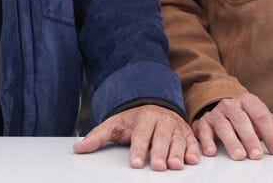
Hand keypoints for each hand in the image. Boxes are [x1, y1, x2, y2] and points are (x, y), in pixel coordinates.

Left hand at [73, 104, 199, 170]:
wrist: (155, 105)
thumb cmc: (134, 120)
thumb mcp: (115, 124)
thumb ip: (98, 136)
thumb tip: (78, 148)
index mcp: (144, 117)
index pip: (140, 135)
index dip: (138, 149)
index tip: (136, 163)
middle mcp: (162, 120)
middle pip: (161, 137)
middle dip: (160, 152)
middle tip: (158, 166)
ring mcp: (175, 126)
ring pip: (177, 140)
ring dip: (178, 153)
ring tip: (176, 165)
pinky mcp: (186, 132)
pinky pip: (191, 141)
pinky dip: (193, 150)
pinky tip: (193, 159)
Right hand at [192, 93, 272, 160]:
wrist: (217, 103)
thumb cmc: (245, 115)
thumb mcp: (262, 118)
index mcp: (248, 102)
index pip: (261, 116)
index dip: (270, 133)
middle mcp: (231, 105)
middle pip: (241, 120)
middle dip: (250, 138)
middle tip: (257, 155)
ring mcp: (216, 113)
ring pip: (223, 125)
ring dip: (231, 141)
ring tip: (239, 156)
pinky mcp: (202, 123)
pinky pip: (203, 131)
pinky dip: (206, 141)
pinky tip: (212, 152)